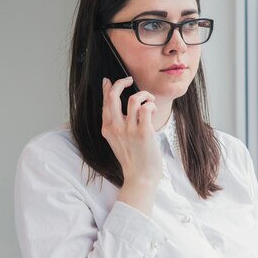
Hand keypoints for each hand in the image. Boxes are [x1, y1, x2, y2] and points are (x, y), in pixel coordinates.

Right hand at [101, 77, 161, 214]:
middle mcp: (115, 127)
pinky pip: (146, 108)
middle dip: (121, 82)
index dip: (107, 88)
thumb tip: (118, 106)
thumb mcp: (116, 141)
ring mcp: (129, 130)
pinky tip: (153, 111)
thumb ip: (116, 125)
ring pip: (134, 99)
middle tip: (129, 80)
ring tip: (149, 101)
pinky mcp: (143, 132)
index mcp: (107, 129)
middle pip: (113, 95)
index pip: (104, 102)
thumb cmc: (132, 158)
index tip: (110, 80)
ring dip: (144, 95)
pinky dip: (151, 105)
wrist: (140, 178)